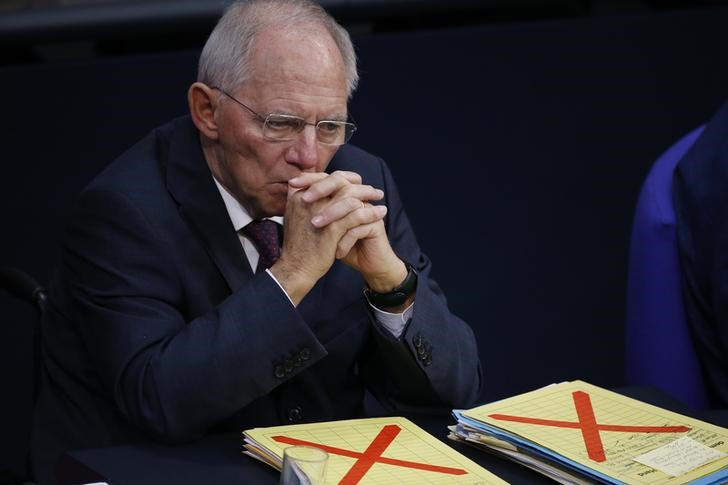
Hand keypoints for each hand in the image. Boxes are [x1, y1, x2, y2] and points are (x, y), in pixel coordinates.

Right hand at [269, 171, 386, 304]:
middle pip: (338, 181)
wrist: (296, 267)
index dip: (344, 178)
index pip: (325, 177)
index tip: (357, 182)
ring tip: (379, 197)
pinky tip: (380, 213)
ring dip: (368, 194)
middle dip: (358, 183)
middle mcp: (306, 200)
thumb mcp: (296, 216)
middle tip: (373, 189)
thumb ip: (306, 200)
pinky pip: (356, 215)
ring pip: (349, 195)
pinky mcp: (331, 229)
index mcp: (298, 195)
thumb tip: (320, 186)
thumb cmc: (299, 244)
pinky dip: (371, 212)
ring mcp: (319, 213)